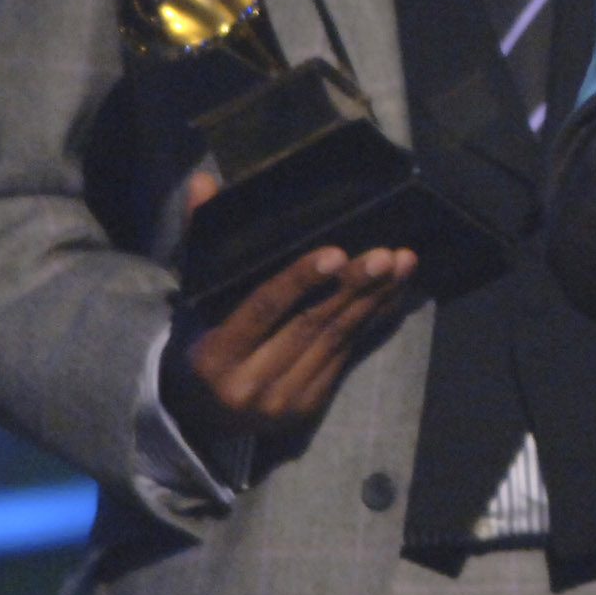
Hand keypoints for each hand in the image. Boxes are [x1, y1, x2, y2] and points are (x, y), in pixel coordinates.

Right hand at [160, 172, 414, 446]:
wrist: (199, 414)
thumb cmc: (197, 338)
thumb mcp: (194, 294)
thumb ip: (199, 238)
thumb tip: (202, 180)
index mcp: (214, 354)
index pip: (263, 309)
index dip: (300, 280)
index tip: (336, 253)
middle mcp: (249, 383)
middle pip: (311, 324)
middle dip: (353, 287)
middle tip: (386, 255)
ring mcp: (282, 400)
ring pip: (336, 339)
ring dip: (373, 299)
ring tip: (401, 264)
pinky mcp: (309, 405)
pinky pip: (348, 355)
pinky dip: (373, 321)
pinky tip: (394, 294)